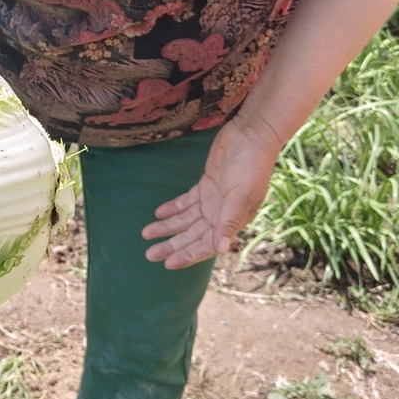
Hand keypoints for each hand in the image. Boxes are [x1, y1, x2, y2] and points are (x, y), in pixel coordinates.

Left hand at [142, 117, 282, 269]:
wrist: (252, 134)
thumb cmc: (250, 165)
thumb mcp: (241, 194)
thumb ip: (230, 221)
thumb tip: (222, 249)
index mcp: (232, 220)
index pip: (207, 244)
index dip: (188, 255)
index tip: (167, 263)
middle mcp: (222, 214)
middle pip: (193, 235)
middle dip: (172, 245)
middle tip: (150, 254)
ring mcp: (214, 200)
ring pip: (186, 219)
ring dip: (168, 227)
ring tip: (146, 234)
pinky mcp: (206, 185)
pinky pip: (187, 201)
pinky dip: (173, 208)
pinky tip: (158, 214)